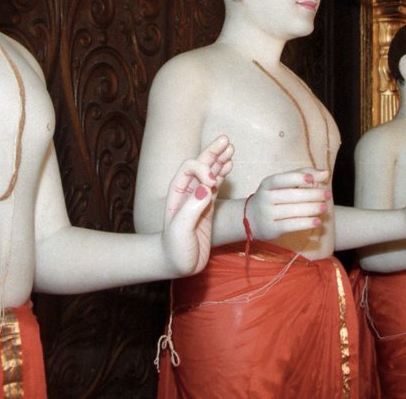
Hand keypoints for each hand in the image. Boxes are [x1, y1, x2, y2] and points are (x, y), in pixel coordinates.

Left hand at [162, 135, 234, 274]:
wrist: (177, 265)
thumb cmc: (175, 249)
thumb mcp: (180, 230)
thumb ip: (192, 208)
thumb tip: (207, 188)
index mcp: (177, 192)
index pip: (189, 168)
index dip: (202, 169)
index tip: (213, 182)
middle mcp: (188, 191)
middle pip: (201, 165)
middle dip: (213, 152)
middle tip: (226, 140)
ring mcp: (199, 198)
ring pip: (211, 173)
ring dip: (220, 160)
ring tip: (231, 148)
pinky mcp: (208, 207)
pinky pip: (217, 185)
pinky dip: (223, 174)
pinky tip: (229, 166)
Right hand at [244, 168, 331, 240]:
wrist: (250, 219)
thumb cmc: (272, 197)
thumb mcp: (281, 184)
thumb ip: (302, 175)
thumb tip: (325, 173)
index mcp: (267, 184)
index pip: (281, 179)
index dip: (296, 178)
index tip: (311, 179)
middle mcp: (265, 198)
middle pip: (291, 196)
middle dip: (311, 195)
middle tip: (327, 194)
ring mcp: (267, 214)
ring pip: (292, 211)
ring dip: (311, 209)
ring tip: (324, 207)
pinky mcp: (271, 229)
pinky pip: (291, 225)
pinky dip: (305, 223)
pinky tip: (317, 221)